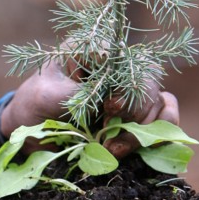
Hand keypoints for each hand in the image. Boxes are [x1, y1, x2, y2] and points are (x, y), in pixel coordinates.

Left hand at [0, 62, 178, 158]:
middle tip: (109, 130)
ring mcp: (131, 91)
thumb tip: (111, 101)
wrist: (33, 131)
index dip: (124, 85)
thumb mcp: (46, 97)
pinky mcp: (139, 114)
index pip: (125, 57)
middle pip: (149, 80)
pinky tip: (132, 149)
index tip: (109, 107)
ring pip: (161, 102)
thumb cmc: (35, 104)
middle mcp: (118, 66)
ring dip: (145, 129)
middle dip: (136, 111)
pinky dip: (158, 135)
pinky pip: (166, 119)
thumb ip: (77, 95)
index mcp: (94, 50)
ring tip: (114, 147)